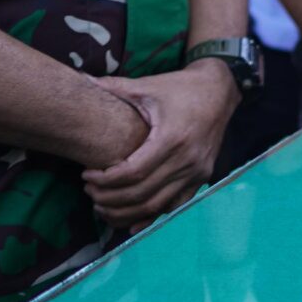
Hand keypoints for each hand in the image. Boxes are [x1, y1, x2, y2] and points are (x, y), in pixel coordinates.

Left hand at [83, 63, 238, 228]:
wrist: (221, 90)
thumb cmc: (181, 87)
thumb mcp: (148, 86)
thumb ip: (114, 87)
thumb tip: (81, 79)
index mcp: (172, 138)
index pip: (133, 172)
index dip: (106, 180)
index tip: (87, 176)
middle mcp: (188, 159)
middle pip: (142, 193)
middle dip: (110, 198)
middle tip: (89, 192)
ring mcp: (197, 172)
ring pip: (156, 206)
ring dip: (126, 212)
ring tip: (102, 207)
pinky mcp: (202, 177)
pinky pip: (174, 205)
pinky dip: (151, 217)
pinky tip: (130, 221)